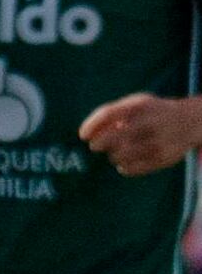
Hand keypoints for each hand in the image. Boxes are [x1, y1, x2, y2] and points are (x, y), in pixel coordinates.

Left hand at [80, 92, 201, 176]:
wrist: (193, 121)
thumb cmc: (153, 112)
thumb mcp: (136, 104)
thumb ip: (112, 113)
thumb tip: (86, 133)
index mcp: (141, 106)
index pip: (108, 114)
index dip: (91, 126)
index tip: (82, 136)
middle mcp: (151, 122)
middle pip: (114, 137)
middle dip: (98, 144)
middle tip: (95, 146)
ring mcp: (160, 142)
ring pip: (121, 155)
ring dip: (112, 155)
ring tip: (115, 152)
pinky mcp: (165, 159)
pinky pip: (133, 169)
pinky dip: (123, 167)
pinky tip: (124, 162)